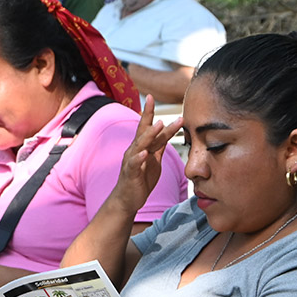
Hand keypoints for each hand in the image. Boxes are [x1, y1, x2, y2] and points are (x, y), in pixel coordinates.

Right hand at [113, 95, 183, 214]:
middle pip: (143, 131)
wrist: (127, 200)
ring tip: (159, 124)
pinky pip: (134, 164)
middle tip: (153, 100)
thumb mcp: (153, 160)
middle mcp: (134, 150)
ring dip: (150, 134)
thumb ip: (159, 146)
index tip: (152, 97)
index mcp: (141, 146)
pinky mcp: (130, 174)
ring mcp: (131, 161)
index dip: (149, 112)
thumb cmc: (140, 180)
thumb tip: (168, 133)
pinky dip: (139, 158)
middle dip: (148, 115)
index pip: (146, 126)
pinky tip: (144, 153)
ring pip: (140, 145)